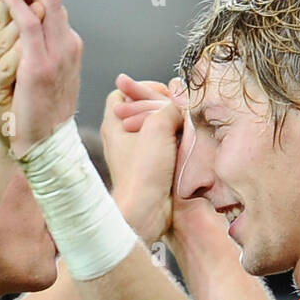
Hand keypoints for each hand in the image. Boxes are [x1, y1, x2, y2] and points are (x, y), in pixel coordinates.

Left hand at [0, 0, 82, 158]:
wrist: (45, 149)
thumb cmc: (38, 119)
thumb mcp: (41, 81)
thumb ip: (38, 56)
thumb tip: (24, 38)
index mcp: (67, 49)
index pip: (51, 4)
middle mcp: (67, 46)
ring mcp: (57, 55)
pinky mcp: (40, 64)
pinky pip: (27, 21)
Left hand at [103, 74, 183, 244]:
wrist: (146, 211)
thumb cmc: (143, 170)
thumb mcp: (158, 126)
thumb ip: (170, 107)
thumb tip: (182, 105)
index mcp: (113, 125)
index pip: (121, 94)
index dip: (141, 88)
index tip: (162, 93)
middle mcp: (121, 140)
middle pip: (139, 110)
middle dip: (159, 107)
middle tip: (176, 109)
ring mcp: (135, 156)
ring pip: (153, 131)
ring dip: (170, 126)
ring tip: (184, 126)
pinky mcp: (149, 171)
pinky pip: (162, 149)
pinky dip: (174, 144)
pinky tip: (186, 144)